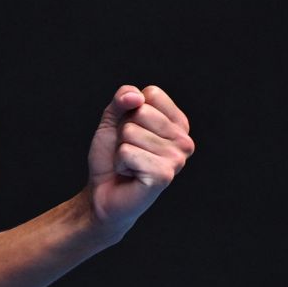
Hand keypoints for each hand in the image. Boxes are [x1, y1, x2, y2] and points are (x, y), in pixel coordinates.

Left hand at [85, 85, 194, 235]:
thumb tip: (136, 96)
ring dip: (122, 148)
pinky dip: (120, 163)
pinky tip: (130, 174)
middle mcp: (184, 141)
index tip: (132, 130)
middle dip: (124, 130)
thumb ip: (122, 98)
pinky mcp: (164, 175)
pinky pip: (127, 152)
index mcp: (177, 124)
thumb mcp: (113, 118)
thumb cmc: (111, 155)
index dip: (131, 109)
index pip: (152, 94)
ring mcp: (177, 159)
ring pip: (131, 132)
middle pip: (142, 111)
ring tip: (130, 163)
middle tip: (129, 150)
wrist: (103, 192)